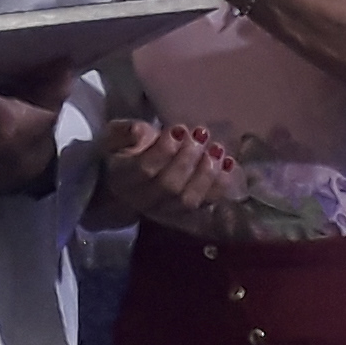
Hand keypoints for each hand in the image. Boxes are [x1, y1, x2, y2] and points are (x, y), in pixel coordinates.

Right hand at [90, 118, 238, 231]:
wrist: (128, 181)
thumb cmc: (124, 150)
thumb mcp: (117, 135)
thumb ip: (126, 131)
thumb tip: (141, 131)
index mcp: (122, 178)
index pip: (143, 170)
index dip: (164, 151)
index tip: (179, 129)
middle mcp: (142, 200)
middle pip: (169, 186)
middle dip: (189, 159)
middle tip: (201, 135)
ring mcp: (164, 211)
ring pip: (188, 200)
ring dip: (206, 174)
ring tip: (216, 149)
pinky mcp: (184, 215)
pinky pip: (205, 204)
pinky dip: (219, 185)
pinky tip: (228, 163)